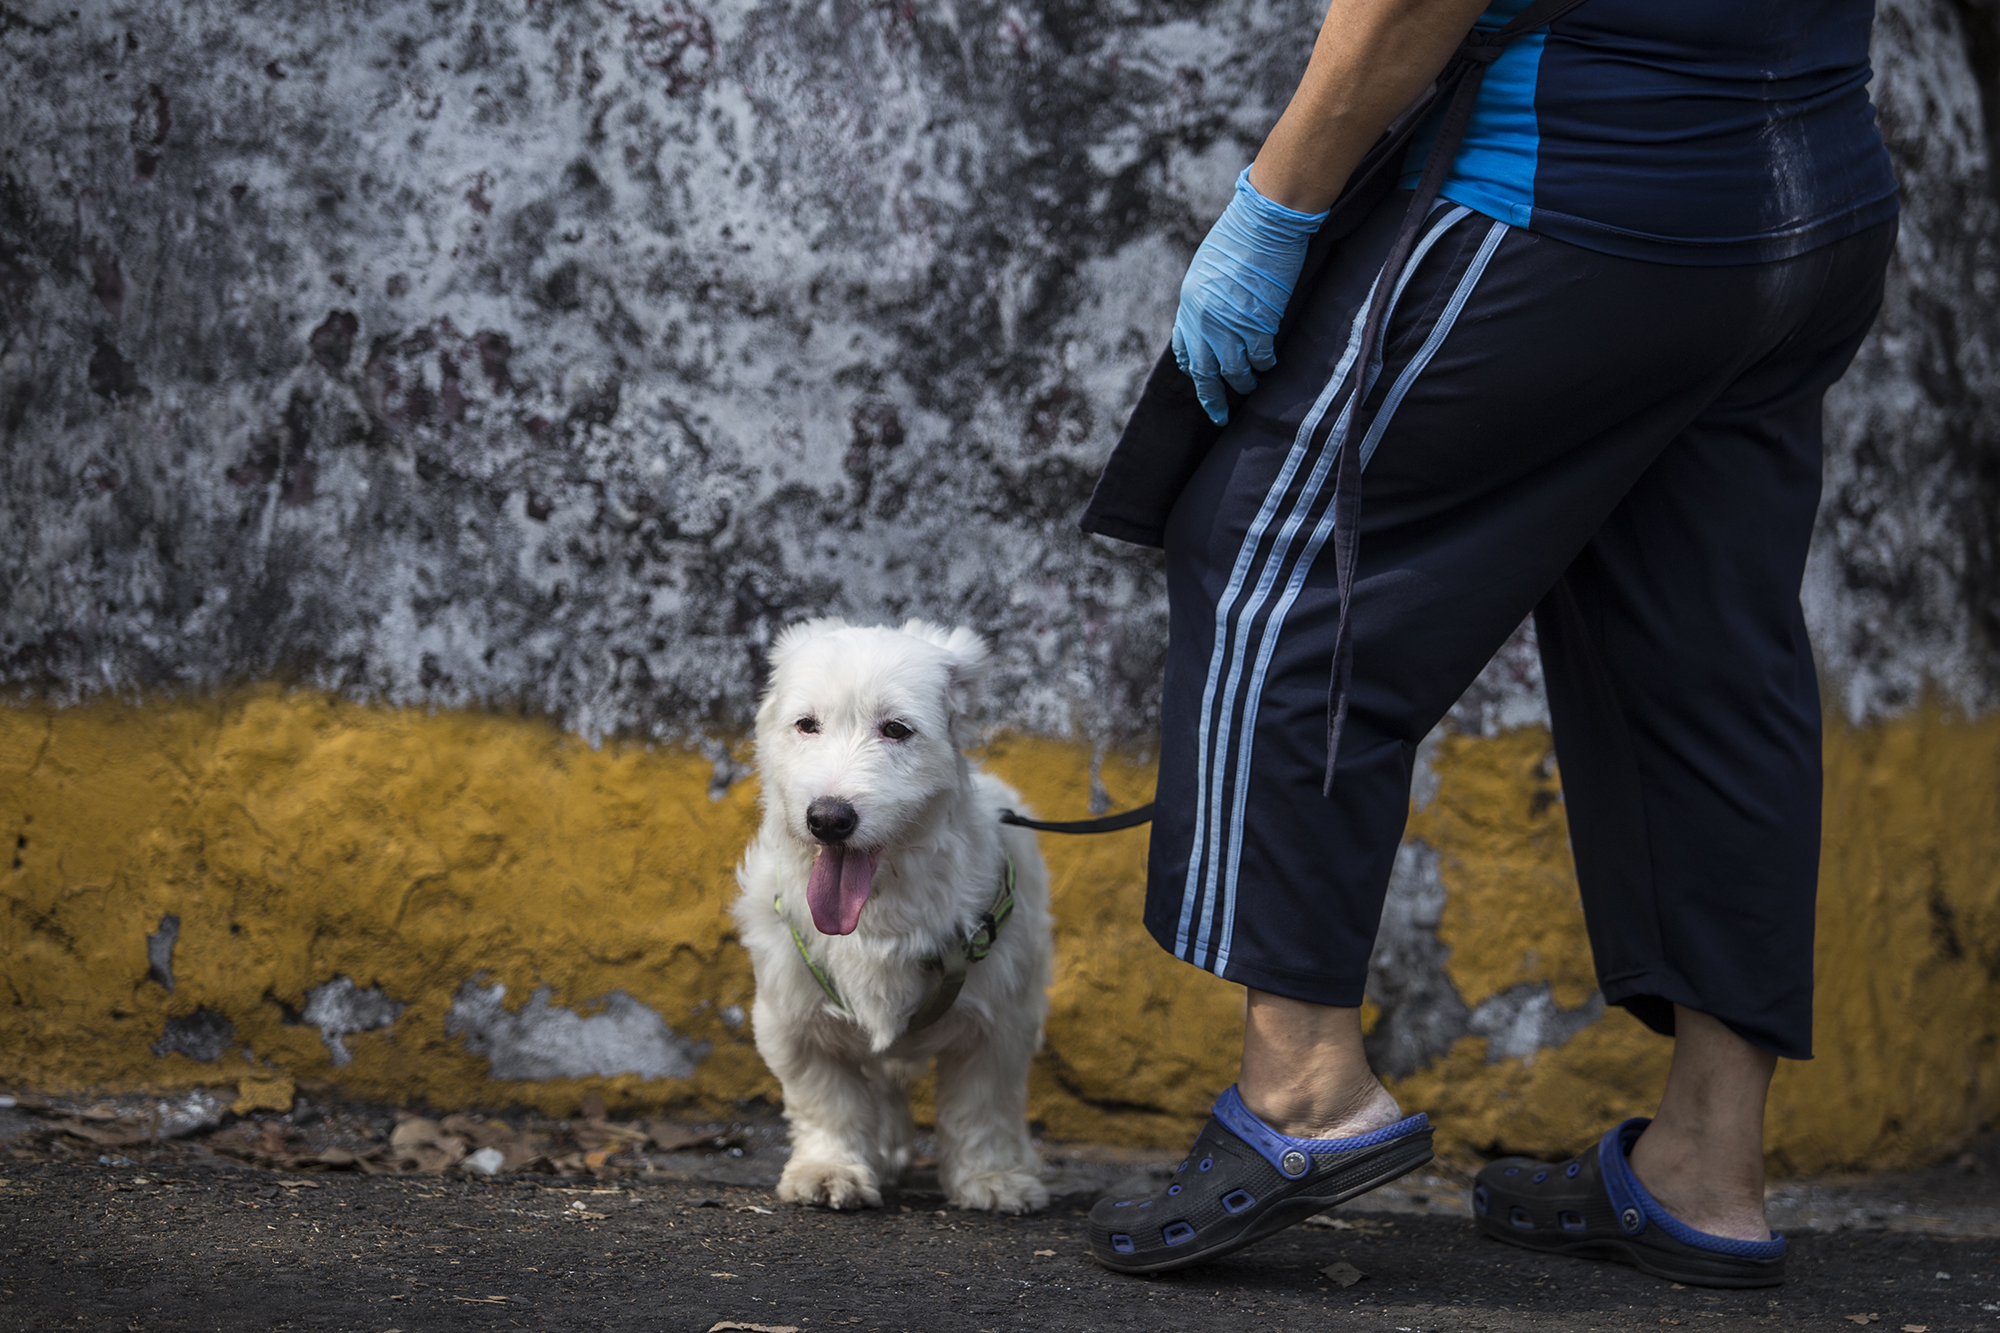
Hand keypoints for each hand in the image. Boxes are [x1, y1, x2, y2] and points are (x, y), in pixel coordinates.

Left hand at [1173, 167, 1327, 424]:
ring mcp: (1230, 325)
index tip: (1200, 380)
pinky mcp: (1258, 326)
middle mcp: (1204, 320)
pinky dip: (1264, 365)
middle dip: (1211, 397)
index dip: (1193, 368)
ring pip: (1233, 372)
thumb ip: (1207, 297)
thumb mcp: (1208, 268)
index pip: (1184, 349)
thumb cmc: (1239, 235)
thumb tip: (1214, 315)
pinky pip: (1259, 359)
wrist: (1264, 222)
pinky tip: (1269, 364)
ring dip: (1243, 383)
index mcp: (1189, 304)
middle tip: (1218, 415)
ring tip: (1251, 386)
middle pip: (1203, 372)